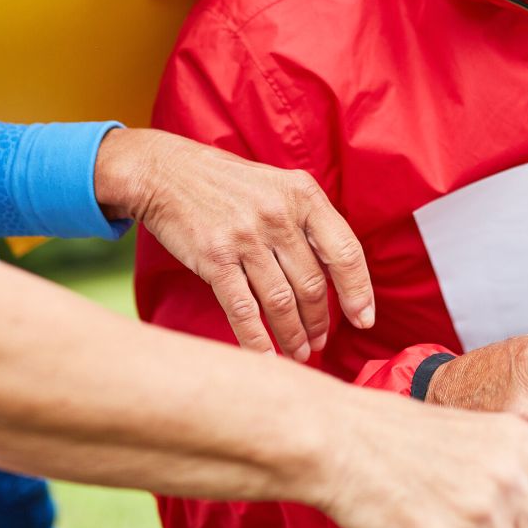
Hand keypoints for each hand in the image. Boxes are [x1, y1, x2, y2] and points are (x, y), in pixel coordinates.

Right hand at [95, 128, 373, 360]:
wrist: (164, 171)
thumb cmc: (224, 183)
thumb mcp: (276, 186)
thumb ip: (306, 221)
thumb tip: (336, 274)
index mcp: (303, 195)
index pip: (345, 252)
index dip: (358, 291)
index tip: (363, 319)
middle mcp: (278, 215)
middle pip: (312, 284)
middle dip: (319, 321)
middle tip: (318, 342)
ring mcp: (246, 236)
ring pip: (281, 301)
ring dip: (292, 334)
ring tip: (298, 352)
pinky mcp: (215, 257)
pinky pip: (243, 308)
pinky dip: (256, 339)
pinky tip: (265, 355)